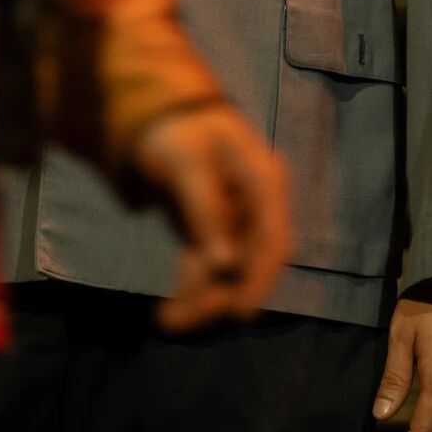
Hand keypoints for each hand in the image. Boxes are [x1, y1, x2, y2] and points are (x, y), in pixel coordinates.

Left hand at [131, 102, 290, 332]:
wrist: (157, 110)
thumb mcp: (187, 164)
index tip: (239, 314)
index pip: (273, 240)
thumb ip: (205, 211)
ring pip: (227, 269)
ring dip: (200, 297)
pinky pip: (207, 263)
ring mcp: (236, 219)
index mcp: (264, 181)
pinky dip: (191, 286)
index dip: (260, 280)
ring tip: (165, 322)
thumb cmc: (179, 129)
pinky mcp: (213, 228)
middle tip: (181, 321)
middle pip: (250, 262)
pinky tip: (169, 312)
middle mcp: (257, 205)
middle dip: (220, 296)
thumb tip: (223, 265)